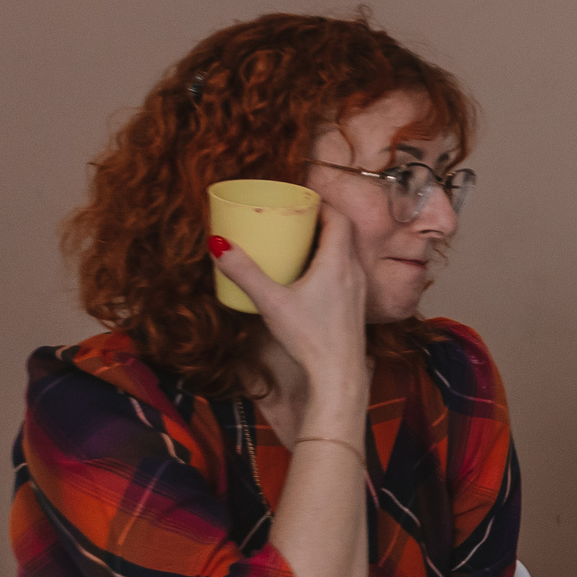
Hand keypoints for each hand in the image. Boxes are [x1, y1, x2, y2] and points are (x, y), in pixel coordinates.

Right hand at [210, 208, 368, 397]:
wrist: (338, 375)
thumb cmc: (310, 338)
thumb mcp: (271, 302)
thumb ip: (244, 273)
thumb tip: (218, 245)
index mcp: (338, 263)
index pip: (339, 218)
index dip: (322, 205)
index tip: (301, 201)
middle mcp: (355, 272)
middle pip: (343, 234)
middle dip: (320, 222)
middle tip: (293, 219)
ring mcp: (359, 291)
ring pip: (346, 254)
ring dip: (325, 244)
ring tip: (297, 244)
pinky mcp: (355, 307)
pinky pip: (346, 273)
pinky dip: (329, 264)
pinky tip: (307, 277)